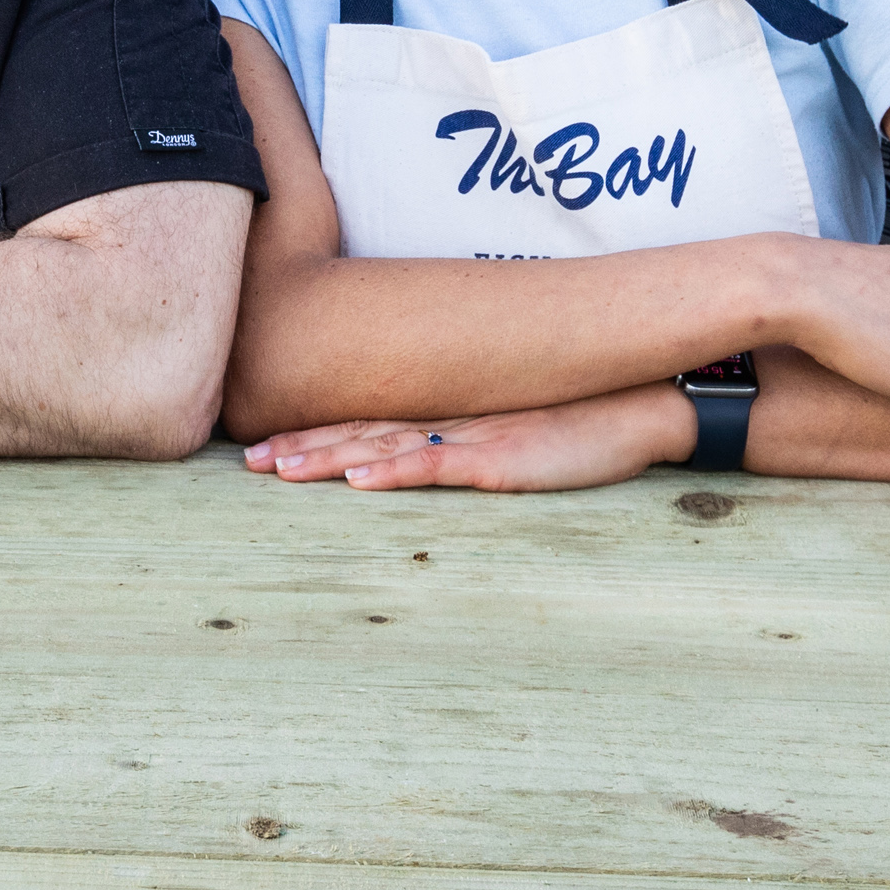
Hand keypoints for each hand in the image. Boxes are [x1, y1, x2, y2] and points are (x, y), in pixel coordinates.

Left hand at [243, 384, 696, 491]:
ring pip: (386, 446)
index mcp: (446, 417)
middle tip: (248, 463)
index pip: (365, 424)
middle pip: (360, 433)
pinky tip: (359, 481)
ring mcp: (472, 437)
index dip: (312, 434)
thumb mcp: (510, 436)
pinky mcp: (501, 459)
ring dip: (330, 458)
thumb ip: (463, 445)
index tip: (261, 449)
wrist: (640, 408)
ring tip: (280, 471)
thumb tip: (412, 461)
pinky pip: (440, 465)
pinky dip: (396, 472)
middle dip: (301, 447)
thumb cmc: (577, 422)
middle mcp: (447, 420)